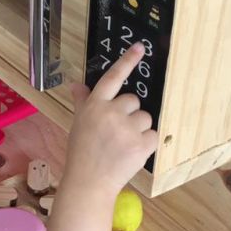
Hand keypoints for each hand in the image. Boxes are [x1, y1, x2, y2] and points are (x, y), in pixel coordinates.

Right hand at [63, 44, 156, 195]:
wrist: (89, 183)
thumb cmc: (81, 153)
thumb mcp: (78, 124)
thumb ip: (83, 102)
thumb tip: (77, 85)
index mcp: (94, 106)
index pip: (113, 78)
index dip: (127, 61)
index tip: (140, 47)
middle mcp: (111, 113)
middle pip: (134, 101)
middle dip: (129, 115)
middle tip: (116, 134)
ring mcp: (127, 129)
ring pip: (146, 118)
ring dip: (139, 130)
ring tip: (122, 146)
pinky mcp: (142, 144)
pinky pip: (154, 135)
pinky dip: (147, 144)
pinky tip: (131, 153)